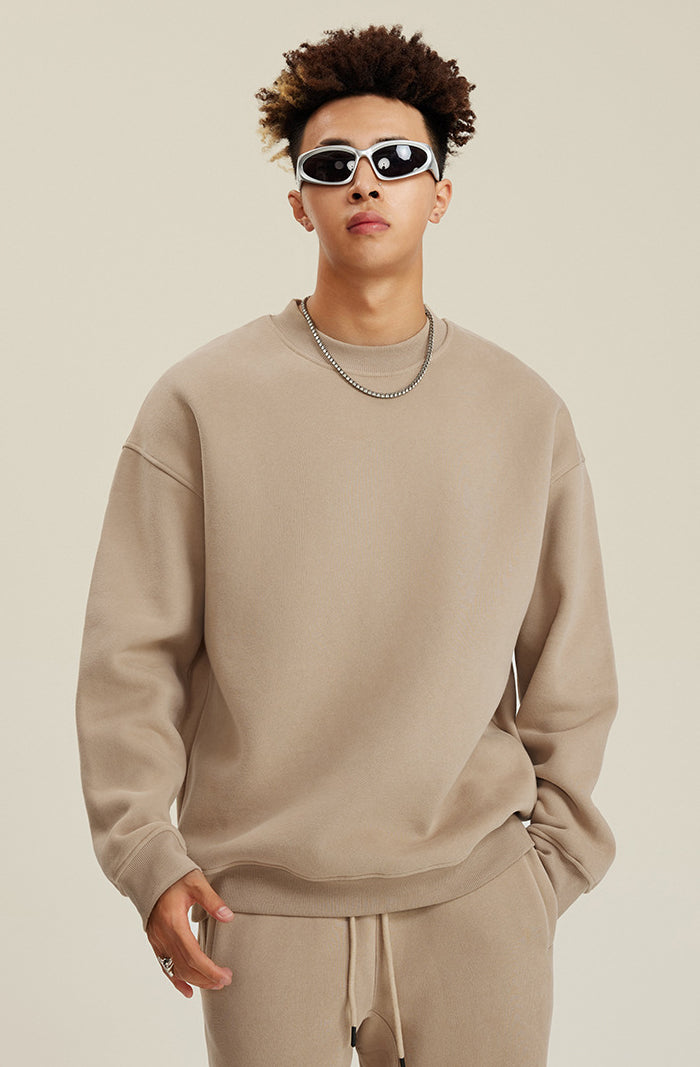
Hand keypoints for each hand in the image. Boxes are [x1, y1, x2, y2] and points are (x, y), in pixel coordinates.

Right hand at [146, 869, 234, 997]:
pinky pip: (164, 966)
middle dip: (205, 978)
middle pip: (184, 967)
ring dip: (194, 980)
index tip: (225, 976)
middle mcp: (163, 935)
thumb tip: (229, 917)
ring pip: (174, 969)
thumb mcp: (196, 883)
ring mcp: (156, 940)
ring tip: (214, 985)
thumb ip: (212, 901)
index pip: (193, 956)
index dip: (209, 970)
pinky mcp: (154, 941)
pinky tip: (187, 990)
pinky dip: (175, 980)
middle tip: (225, 981)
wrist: (150, 872)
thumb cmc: (175, 876)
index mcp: (174, 922)